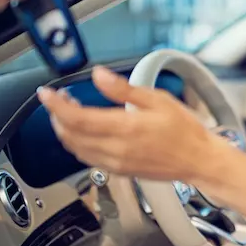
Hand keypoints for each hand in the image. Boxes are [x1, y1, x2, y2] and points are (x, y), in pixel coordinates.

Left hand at [37, 66, 230, 182]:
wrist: (199, 160)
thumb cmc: (184, 131)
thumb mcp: (157, 99)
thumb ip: (123, 89)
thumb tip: (99, 75)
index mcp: (125, 128)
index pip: (77, 118)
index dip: (56, 105)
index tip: (46, 94)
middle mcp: (116, 149)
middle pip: (70, 135)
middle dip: (58, 116)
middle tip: (59, 99)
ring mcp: (115, 163)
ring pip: (75, 149)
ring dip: (66, 131)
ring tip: (69, 113)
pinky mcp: (118, 171)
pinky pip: (87, 158)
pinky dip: (77, 144)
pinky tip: (83, 132)